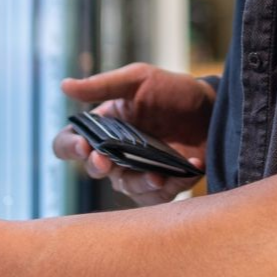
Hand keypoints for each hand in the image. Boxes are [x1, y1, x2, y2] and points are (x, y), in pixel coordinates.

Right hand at [54, 63, 214, 205]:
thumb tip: (64, 86)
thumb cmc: (171, 90)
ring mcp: (139, 171)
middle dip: (98, 166)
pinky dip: (173, 185)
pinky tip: (188, 167)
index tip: (83, 145)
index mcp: (104, 127)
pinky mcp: (164, 185)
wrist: (212, 108)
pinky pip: (158, 197)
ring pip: (126, 188)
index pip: (70, 142)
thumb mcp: (137, 80)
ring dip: (139, 182)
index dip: (69, 146)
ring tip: (157, 173)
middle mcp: (116, 152)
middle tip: (107, 162)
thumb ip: (102, 85)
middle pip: (94, 169)